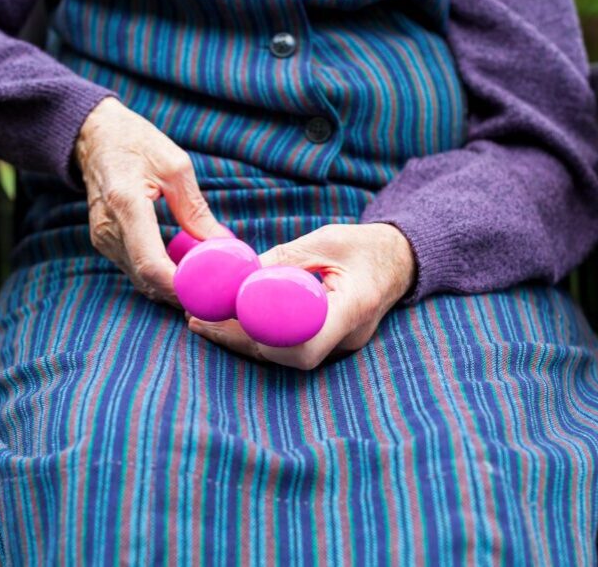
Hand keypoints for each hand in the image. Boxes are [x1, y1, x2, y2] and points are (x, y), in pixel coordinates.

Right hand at [76, 97, 225, 304]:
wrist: (94, 137)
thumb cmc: (136, 143)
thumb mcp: (175, 166)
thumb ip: (196, 210)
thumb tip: (221, 243)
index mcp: (126, 204)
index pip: (151, 264)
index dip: (179, 286)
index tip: (209, 290)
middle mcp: (109, 229)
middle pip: (146, 279)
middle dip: (181, 292)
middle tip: (215, 292)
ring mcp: (103, 239)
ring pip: (140, 279)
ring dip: (171, 286)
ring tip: (205, 281)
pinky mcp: (105, 242)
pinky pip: (134, 269)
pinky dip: (160, 274)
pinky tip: (183, 268)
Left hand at [188, 223, 415, 369]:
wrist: (398, 262)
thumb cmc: (362, 246)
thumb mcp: (323, 240)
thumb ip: (283, 259)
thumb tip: (236, 276)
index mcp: (354, 306)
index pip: (303, 339)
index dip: (261, 332)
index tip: (227, 315)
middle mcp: (348, 337)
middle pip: (286, 355)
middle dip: (239, 340)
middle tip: (199, 322)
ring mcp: (340, 348)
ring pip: (284, 358)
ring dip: (242, 341)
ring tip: (204, 323)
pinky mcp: (328, 347)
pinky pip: (288, 350)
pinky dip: (258, 339)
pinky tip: (230, 324)